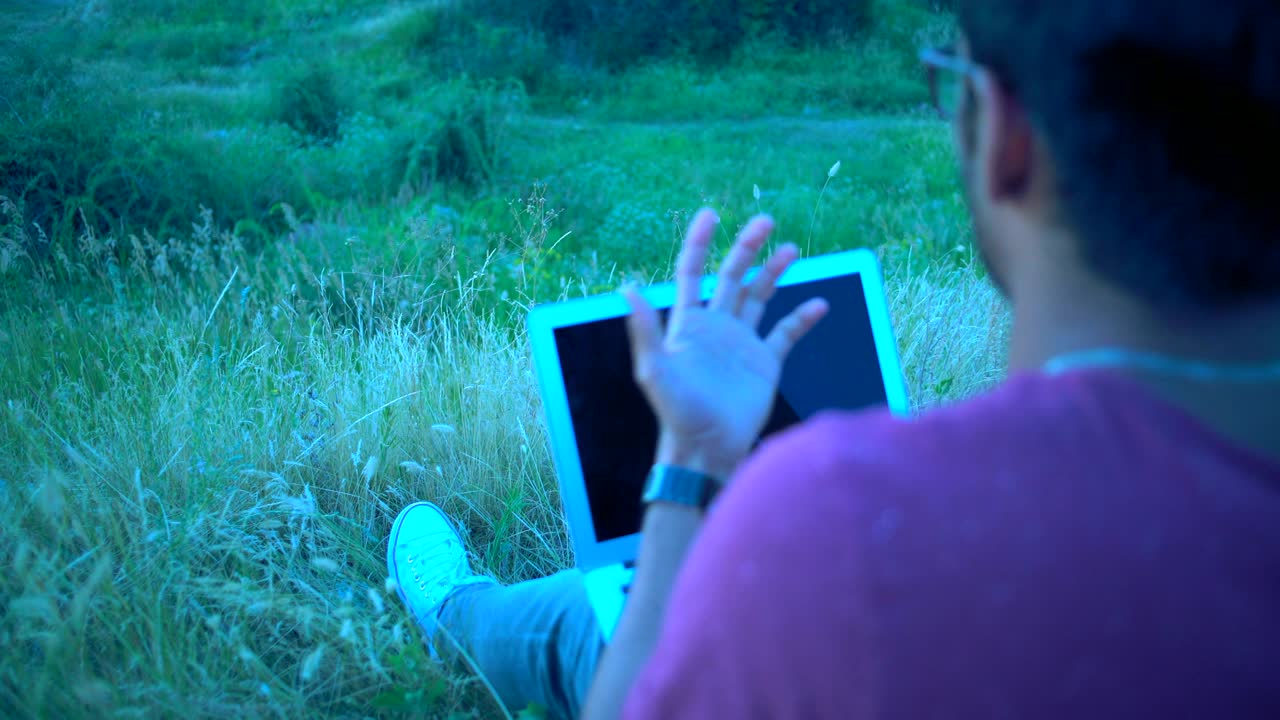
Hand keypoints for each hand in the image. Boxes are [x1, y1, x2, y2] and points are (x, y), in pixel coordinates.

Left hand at [622, 209, 828, 480]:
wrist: (707, 449)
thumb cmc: (676, 413)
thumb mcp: (655, 370)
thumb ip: (644, 329)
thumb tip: (626, 288)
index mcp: (688, 324)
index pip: (691, 272)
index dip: (699, 243)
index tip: (710, 215)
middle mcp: (716, 327)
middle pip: (731, 276)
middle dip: (747, 247)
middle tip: (765, 221)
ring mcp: (741, 344)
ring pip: (759, 297)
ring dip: (774, 272)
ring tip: (792, 249)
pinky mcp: (764, 363)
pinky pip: (785, 333)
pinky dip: (801, 318)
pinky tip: (818, 304)